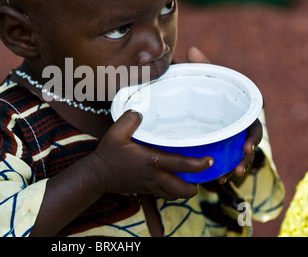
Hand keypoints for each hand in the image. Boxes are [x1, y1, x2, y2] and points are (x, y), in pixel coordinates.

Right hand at [89, 110, 213, 200]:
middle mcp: (154, 177)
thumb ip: (129, 119)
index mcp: (151, 161)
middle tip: (201, 175)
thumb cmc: (108, 154)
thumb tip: (140, 111)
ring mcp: (150, 186)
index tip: (210, 161)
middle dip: (196, 185)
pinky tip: (172, 180)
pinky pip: (165, 195)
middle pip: (183, 190)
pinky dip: (172, 191)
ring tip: (190, 179)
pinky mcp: (145, 191)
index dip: (199, 164)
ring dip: (185, 190)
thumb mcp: (116, 132)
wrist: (97, 176)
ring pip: (175, 195)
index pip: (181, 165)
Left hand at [184, 46, 263, 183]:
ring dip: (239, 164)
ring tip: (230, 176)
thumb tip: (192, 49)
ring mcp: (234, 137)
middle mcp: (240, 122)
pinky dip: (226, 172)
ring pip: (242, 153)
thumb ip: (200, 68)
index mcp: (239, 107)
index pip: (254, 115)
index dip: (254, 129)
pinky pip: (229, 162)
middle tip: (243, 158)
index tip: (248, 142)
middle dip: (249, 148)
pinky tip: (219, 181)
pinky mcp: (226, 149)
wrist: (194, 110)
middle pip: (252, 136)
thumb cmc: (204, 93)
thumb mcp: (202, 80)